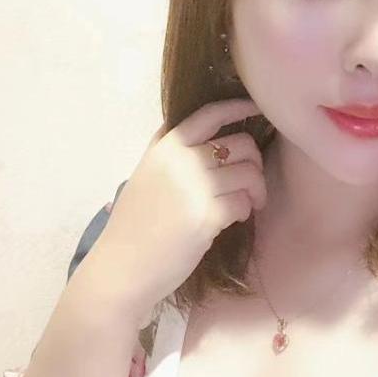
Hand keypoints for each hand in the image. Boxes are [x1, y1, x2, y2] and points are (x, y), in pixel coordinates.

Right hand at [82, 98, 266, 319]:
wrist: (120, 269)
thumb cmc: (136, 225)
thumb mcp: (147, 174)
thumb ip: (172, 151)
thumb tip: (210, 130)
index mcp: (165, 148)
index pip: (209, 114)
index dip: (238, 108)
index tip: (257, 110)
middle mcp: (179, 161)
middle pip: (241, 143)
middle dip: (255, 163)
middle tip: (250, 184)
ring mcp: (193, 187)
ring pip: (248, 173)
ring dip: (256, 190)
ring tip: (247, 204)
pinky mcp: (205, 216)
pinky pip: (243, 202)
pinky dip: (244, 211)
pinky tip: (232, 220)